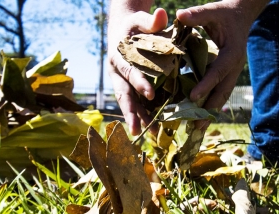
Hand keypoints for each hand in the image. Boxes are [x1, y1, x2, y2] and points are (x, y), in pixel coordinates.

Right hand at [107, 8, 167, 134]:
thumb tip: (161, 13)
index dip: (138, 82)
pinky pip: (137, 104)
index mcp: (118, 57)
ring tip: (152, 135)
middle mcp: (117, 74)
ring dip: (140, 120)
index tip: (151, 93)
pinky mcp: (130, 88)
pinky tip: (157, 128)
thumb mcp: (139, 19)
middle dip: (130, 113)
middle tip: (136, 130)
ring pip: (130, 104)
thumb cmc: (132, 25)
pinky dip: (146, 116)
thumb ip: (149, 20)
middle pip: (123, 95)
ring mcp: (123, 83)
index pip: (128, 71)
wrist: (123, 31)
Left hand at [176, 0, 268, 129]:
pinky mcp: (227, 75)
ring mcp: (233, 73)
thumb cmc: (225, 13)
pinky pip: (220, 93)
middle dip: (210, 109)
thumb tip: (179, 16)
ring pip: (222, 96)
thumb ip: (197, 15)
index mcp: (232, 52)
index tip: (193, 98)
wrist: (242, 15)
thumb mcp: (213, 11)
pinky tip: (200, 117)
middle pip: (223, 91)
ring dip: (211, 112)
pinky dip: (210, 105)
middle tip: (196, 126)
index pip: (218, 71)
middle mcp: (235, 66)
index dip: (206, 84)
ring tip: (197, 129)